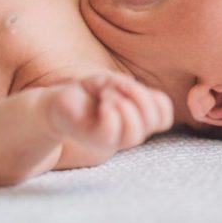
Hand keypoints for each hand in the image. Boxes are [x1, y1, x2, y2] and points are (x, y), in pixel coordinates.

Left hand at [43, 72, 173, 151]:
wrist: (57, 103)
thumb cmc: (87, 93)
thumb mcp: (113, 82)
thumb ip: (130, 89)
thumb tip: (138, 94)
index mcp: (137, 118)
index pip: (164, 116)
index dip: (156, 101)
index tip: (132, 88)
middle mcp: (128, 132)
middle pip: (154, 120)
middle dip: (139, 95)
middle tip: (116, 87)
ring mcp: (112, 139)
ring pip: (135, 130)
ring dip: (123, 102)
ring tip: (106, 96)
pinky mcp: (94, 139)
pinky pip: (112, 128)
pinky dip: (109, 108)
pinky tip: (100, 102)